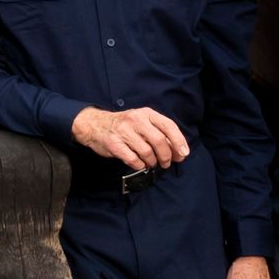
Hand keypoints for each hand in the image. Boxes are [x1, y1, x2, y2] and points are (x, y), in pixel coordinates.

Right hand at [70, 104, 189, 171]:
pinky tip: (139, 164)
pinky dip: (139, 165)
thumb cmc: (124, 126)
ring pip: (147, 152)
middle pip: (159, 141)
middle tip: (166, 163)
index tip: (183, 154)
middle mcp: (135, 120)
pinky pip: (133, 159)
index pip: (168, 126)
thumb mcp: (142, 123)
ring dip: (152, 162)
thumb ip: (159, 133)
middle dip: (166, 155)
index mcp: (146, 113)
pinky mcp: (114, 143)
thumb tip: (178, 152)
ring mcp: (123, 131)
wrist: (95, 125)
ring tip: (151, 163)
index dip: (178, 141)